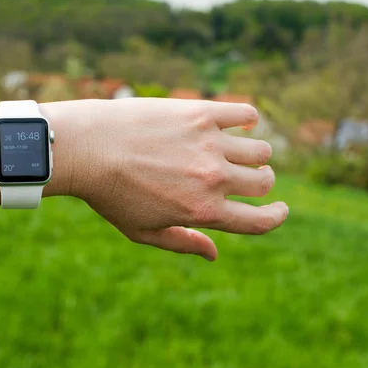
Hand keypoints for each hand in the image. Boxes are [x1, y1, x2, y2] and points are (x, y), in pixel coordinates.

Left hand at [41, 98, 288, 261]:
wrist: (86, 149)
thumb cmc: (110, 194)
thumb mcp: (142, 231)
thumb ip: (182, 242)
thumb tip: (214, 254)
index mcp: (203, 211)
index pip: (260, 221)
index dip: (276, 216)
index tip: (280, 209)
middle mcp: (214, 178)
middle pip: (263, 182)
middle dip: (262, 184)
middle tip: (248, 178)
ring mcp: (210, 144)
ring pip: (260, 150)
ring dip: (256, 154)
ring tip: (240, 151)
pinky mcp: (200, 113)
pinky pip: (244, 113)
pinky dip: (248, 118)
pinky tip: (240, 122)